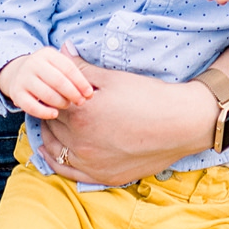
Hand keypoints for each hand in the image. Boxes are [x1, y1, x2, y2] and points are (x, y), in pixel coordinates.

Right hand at [0, 47, 96, 117]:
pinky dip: (44, 112)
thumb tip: (90, 91)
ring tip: (67, 105)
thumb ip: (74, 75)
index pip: (68, 68)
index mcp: (47, 54)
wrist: (18, 72)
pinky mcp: (16, 93)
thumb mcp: (59, 65)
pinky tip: (54, 114)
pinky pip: (31, 106)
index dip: (81, 82)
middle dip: (73, 93)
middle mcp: (33, 63)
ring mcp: (23, 78)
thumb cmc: (47, 72)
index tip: (90, 94)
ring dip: (60, 102)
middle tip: (81, 102)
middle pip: (58, 81)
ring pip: (46, 94)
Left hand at [45, 61, 219, 185]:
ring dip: (49, 137)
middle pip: (51, 127)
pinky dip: (56, 160)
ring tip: (51, 125)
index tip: (49, 89)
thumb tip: (61, 51)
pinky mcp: (104, 177)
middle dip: (48, 114)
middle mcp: (82, 143)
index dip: (48, 94)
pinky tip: (52, 152)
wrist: (180, 124)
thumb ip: (81, 68)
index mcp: (82, 115)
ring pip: (55, 150)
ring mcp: (92, 164)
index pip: (50, 103)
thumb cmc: (148, 97)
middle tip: (48, 105)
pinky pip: (69, 172)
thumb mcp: (112, 78)